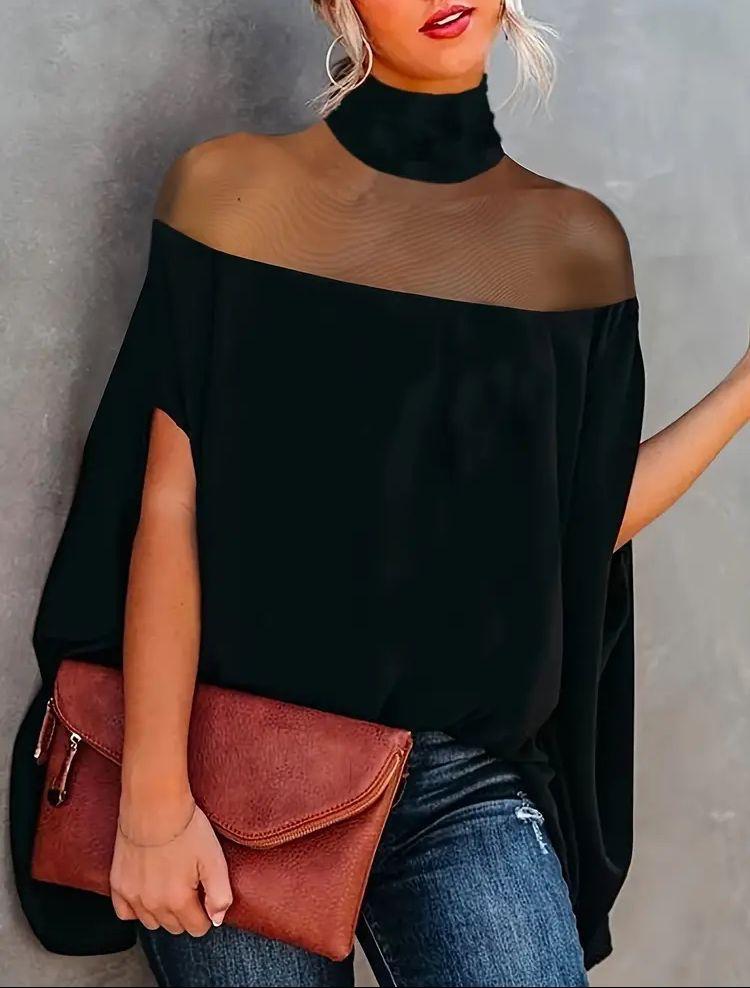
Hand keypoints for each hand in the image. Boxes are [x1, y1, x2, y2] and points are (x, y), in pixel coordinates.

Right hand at [109, 792, 232, 935]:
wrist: (155, 805)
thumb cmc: (187, 829)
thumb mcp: (215, 859)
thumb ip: (221, 895)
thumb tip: (216, 920)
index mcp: (178, 901)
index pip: (197, 928)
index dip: (205, 913)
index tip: (205, 894)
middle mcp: (153, 905)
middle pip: (175, 927)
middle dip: (186, 913)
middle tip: (189, 885)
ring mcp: (132, 896)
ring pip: (151, 922)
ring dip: (163, 912)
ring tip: (170, 885)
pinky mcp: (118, 885)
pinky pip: (125, 913)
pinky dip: (137, 908)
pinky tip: (147, 891)